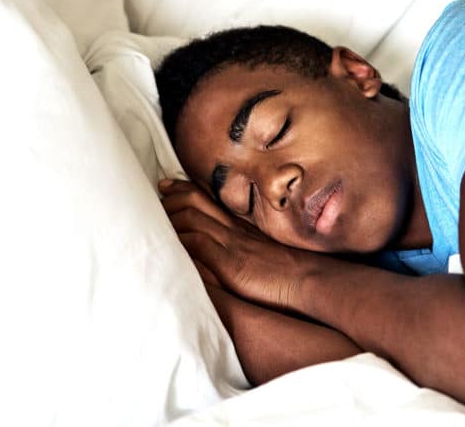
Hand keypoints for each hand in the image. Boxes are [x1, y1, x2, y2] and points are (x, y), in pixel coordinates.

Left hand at [159, 179, 313, 308]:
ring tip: (150, 217)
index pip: (211, 201)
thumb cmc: (300, 273)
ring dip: (168, 216)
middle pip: (197, 202)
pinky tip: (163, 241)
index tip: (169, 185)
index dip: (186, 190)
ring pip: (190, 218)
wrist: (315, 280)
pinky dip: (176, 239)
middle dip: (171, 196)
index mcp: (246, 229)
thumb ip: (253, 252)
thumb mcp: (273, 256)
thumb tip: (237, 256)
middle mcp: (236, 231)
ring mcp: (232, 245)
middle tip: (155, 192)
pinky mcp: (229, 262)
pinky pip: (194, 242)